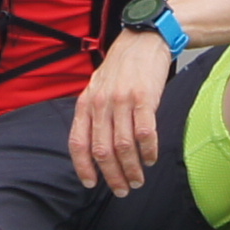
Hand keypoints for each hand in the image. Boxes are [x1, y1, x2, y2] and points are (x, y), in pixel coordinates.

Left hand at [71, 29, 174, 196]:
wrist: (143, 40)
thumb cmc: (122, 68)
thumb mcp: (98, 88)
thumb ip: (94, 115)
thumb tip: (96, 148)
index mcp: (86, 104)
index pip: (78, 143)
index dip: (83, 167)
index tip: (92, 184)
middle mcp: (101, 104)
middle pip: (102, 150)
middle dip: (112, 176)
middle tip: (122, 190)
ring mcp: (122, 101)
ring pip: (123, 146)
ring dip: (132, 169)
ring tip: (138, 180)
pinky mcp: (144, 98)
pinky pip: (145, 133)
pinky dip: (148, 151)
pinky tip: (151, 158)